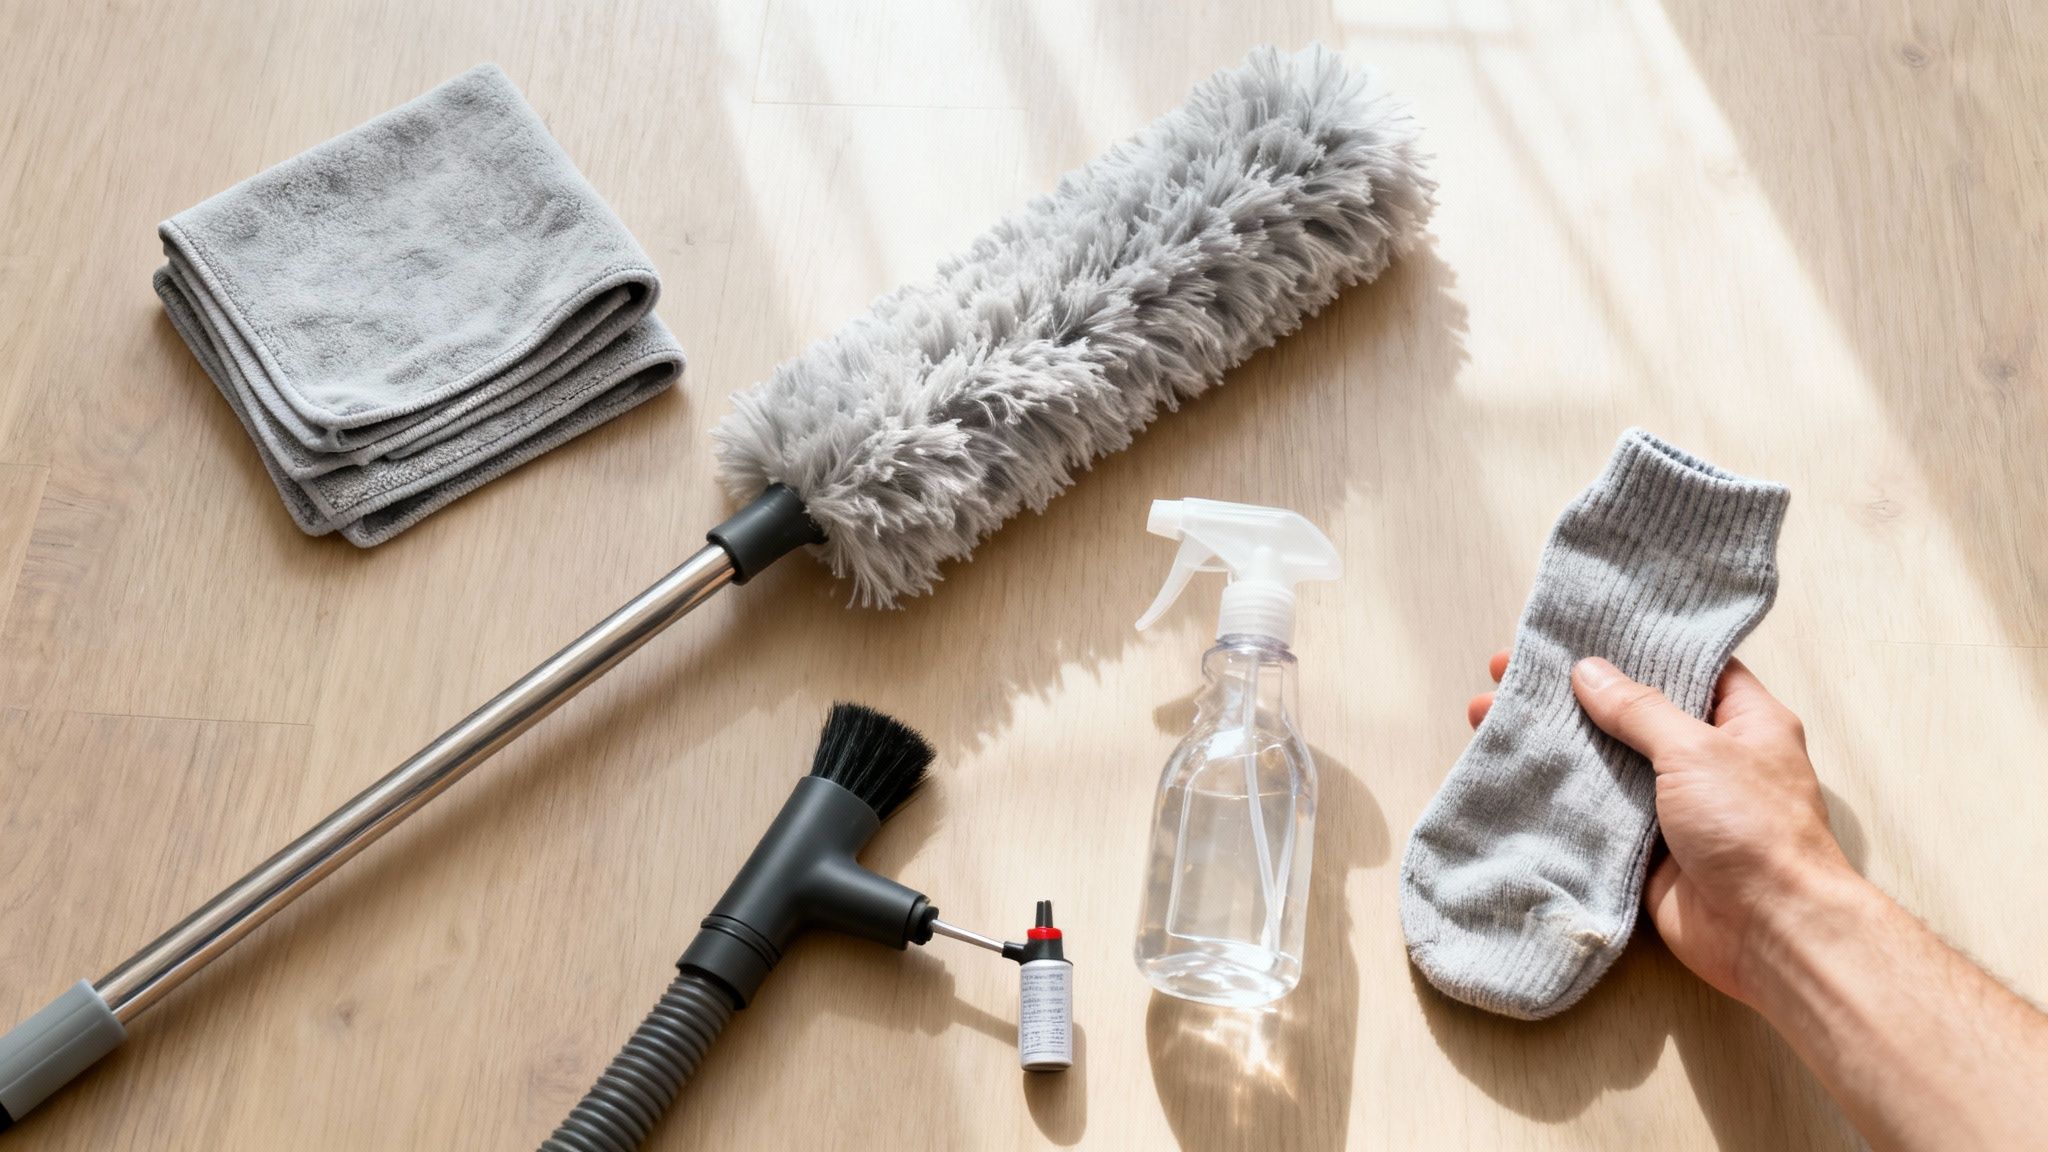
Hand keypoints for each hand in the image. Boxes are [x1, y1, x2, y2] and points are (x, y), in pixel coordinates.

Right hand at [1467, 650, 1852, 1004]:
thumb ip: (1639, 709)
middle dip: (1574, 693)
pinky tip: (1511, 769)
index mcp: (1743, 720)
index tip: (1578, 628)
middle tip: (1511, 669)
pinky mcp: (1645, 848)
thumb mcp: (1697, 749)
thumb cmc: (1752, 826)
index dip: (1634, 645)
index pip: (1687, 666)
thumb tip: (1588, 671)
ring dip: (1556, 740)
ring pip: (1605, 762)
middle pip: (1632, 712)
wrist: (1767, 931)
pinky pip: (1596, 811)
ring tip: (1489, 712)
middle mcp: (1708, 757)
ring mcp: (1674, 804)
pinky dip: (1558, 793)